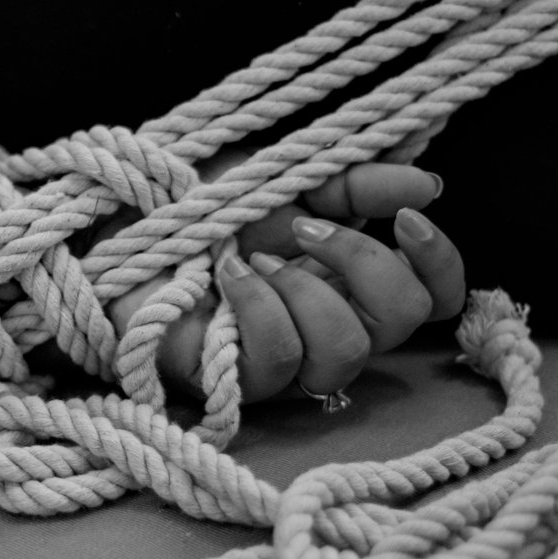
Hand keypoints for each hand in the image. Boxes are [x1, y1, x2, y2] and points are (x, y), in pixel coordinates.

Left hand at [108, 146, 464, 403]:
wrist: (117, 222)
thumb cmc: (197, 203)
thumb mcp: (281, 176)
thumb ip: (353, 183)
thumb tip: (428, 183)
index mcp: (346, 280)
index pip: (432, 300)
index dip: (441, 265)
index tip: (406, 217)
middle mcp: (325, 328)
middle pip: (400, 325)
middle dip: (363, 264)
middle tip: (305, 225)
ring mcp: (280, 363)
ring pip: (341, 353)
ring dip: (303, 288)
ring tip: (253, 254)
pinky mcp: (230, 382)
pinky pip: (277, 361)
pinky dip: (257, 306)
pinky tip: (227, 273)